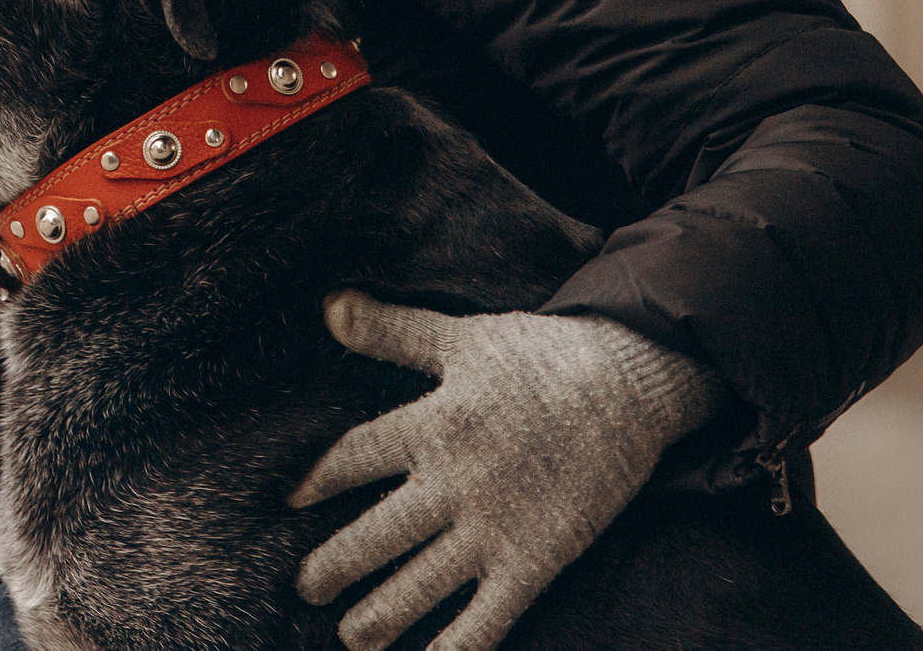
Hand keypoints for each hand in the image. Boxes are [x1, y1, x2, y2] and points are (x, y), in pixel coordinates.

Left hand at [292, 293, 721, 650]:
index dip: (317, 480)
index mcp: (431, 424)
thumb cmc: (540, 356)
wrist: (631, 383)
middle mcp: (454, 481)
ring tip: (352, 636)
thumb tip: (328, 305)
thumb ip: (391, 331)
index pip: (352, 458)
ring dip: (379, 616)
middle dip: (332, 566)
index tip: (291, 500)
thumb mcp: (459, 335)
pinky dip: (455, 646)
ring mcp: (494, 526)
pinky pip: (488, 617)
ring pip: (419, 584)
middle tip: (305, 588)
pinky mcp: (536, 560)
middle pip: (374, 534)